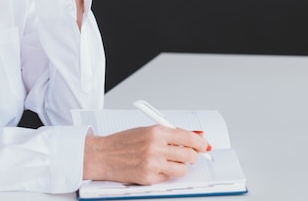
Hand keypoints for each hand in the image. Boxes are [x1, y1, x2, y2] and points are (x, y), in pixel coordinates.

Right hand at [83, 125, 210, 184]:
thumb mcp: (148, 130)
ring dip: (180, 166)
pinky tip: (156, 167)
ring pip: (182, 169)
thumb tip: (195, 136)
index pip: (189, 138)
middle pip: (189, 155)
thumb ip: (171, 134)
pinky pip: (168, 178)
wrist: (103, 155)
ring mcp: (153, 164)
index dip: (200, 143)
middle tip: (189, 154)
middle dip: (192, 155)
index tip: (204, 145)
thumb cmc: (123, 142)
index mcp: (156, 132)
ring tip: (171, 161)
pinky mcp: (149, 178)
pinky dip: (166, 174)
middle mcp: (156, 148)